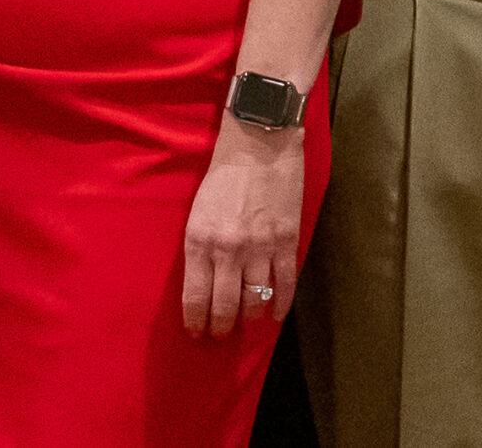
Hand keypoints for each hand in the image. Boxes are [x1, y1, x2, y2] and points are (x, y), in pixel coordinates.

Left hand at [181, 116, 304, 337]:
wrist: (258, 146)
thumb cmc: (222, 177)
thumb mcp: (197, 212)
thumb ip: (200, 248)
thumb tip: (204, 284)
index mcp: (199, 240)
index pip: (195, 296)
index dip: (196, 321)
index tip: (197, 332)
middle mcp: (228, 250)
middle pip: (225, 306)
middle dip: (221, 327)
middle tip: (220, 334)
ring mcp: (260, 248)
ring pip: (255, 300)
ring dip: (249, 318)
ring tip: (244, 324)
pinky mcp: (286, 242)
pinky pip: (285, 285)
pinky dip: (280, 305)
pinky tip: (274, 315)